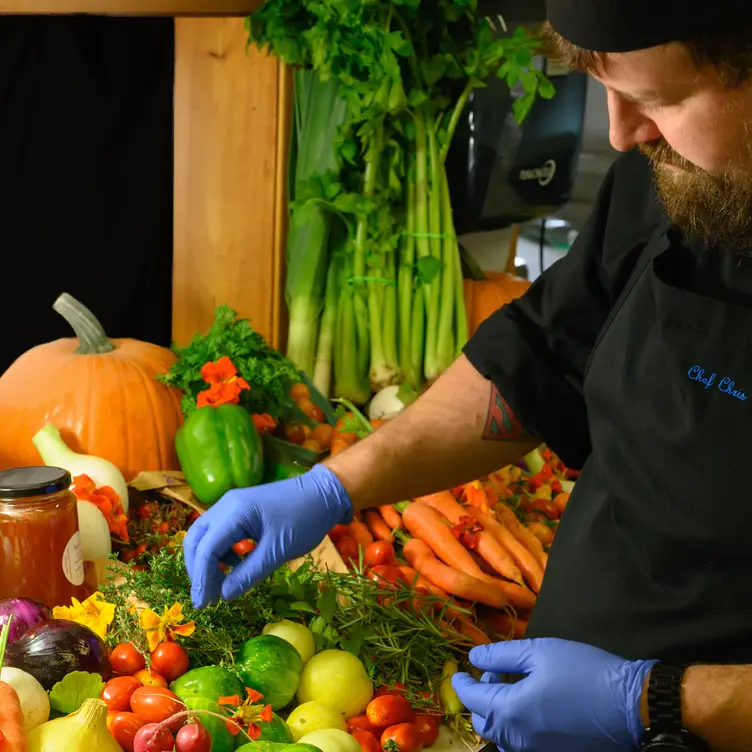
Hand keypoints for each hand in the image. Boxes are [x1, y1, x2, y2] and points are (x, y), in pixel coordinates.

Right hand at [183, 464, 351, 607]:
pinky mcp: (241, 510)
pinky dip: (220, 552)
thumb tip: (224, 595)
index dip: (202, 579)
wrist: (324, 493)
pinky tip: (234, 565)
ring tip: (219, 586)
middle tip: (206, 598)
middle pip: (196, 539)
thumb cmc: (304, 519)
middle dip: (197, 570)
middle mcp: (227, 505)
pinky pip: (219, 532)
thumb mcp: (279, 550)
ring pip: (205, 536)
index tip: (203, 605)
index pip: (206, 549)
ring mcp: (232, 505)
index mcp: (235, 512)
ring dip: (207, 561)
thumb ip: (250, 573)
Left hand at [452, 638, 656, 751]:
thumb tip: (474, 658)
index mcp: (510, 711)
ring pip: (503, 737)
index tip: (459, 673)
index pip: (473, 700)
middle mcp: (518, 740)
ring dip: (498, 714)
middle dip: (481, 700)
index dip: (462, 684)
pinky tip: (530, 706)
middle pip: (484, 724)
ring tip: (513, 688)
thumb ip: (501, 655)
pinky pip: (522, 745)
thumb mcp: (538, 652)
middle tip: (496, 675)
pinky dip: (516, 727)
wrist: (630, 706)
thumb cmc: (582, 672)